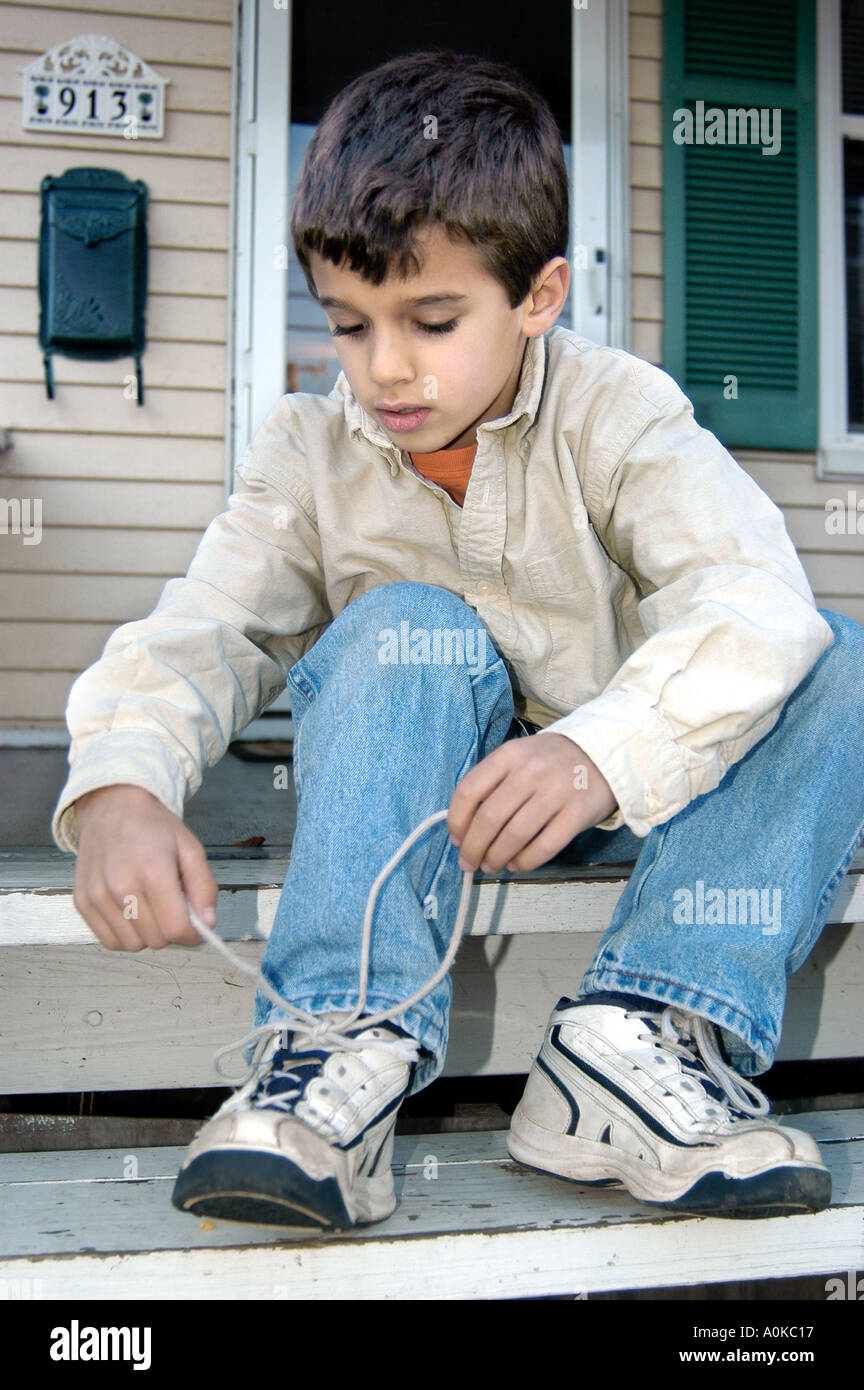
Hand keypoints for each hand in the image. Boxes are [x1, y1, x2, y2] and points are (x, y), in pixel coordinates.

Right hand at [73, 784, 217, 949]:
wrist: (112, 807)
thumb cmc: (154, 828)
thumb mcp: (190, 848)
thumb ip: (204, 887)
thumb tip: (208, 923)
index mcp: (153, 871)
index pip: (176, 928)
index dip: (193, 933)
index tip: (196, 925)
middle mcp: (120, 887)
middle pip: (156, 940)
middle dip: (170, 930)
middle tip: (170, 905)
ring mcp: (97, 896)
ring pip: (132, 945)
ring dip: (147, 934)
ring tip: (149, 905)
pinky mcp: (82, 902)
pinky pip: (109, 941)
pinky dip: (125, 934)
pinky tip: (131, 911)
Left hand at [447, 733, 616, 873]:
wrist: (602, 754)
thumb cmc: (549, 761)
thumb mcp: (518, 758)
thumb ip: (492, 784)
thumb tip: (465, 830)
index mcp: (509, 755)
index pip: (470, 790)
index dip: (457, 820)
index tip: (457, 839)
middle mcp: (531, 771)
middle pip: (490, 817)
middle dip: (474, 847)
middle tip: (469, 863)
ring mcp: (556, 792)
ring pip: (515, 835)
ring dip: (497, 857)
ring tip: (491, 866)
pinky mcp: (578, 813)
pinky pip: (545, 845)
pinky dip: (526, 861)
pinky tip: (518, 865)